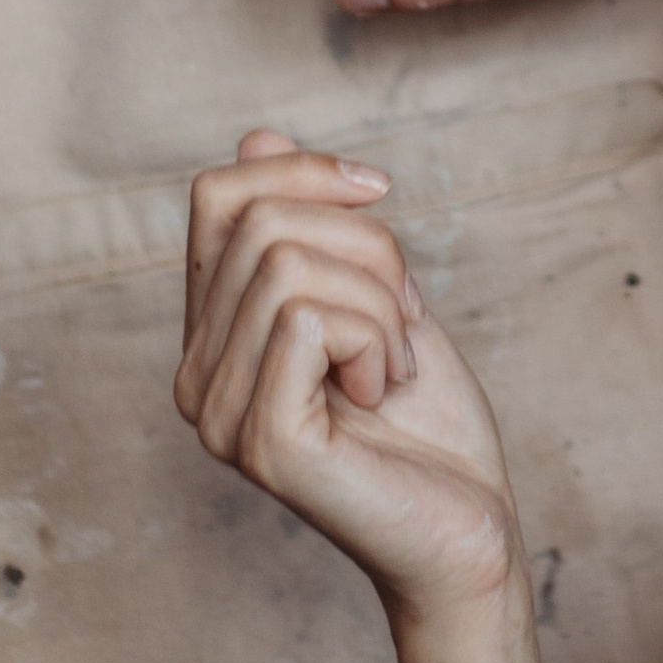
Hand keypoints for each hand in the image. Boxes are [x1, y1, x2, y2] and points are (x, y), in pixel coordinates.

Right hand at [179, 130, 527, 627]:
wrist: (469, 525)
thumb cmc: (427, 419)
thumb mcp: (375, 293)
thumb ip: (312, 226)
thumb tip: (255, 137)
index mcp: (212, 333)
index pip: (218, 196)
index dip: (305, 171)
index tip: (381, 193)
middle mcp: (194, 373)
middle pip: (263, 222)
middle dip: (368, 248)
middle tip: (406, 318)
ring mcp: (218, 413)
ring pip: (289, 265)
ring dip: (381, 302)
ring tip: (395, 365)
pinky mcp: (261, 442)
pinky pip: (307, 320)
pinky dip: (376, 338)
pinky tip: (384, 392)